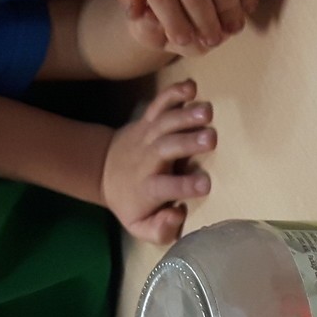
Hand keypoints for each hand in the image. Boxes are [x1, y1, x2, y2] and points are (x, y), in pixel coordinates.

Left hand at [100, 81, 214, 244]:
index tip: (206, 184)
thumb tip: (177, 215)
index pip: (165, 187)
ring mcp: (146, 137)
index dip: (184, 185)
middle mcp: (147, 161)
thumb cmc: (132, 203)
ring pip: (164, 123)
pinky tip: (192, 86)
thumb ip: (160, 230)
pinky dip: (174, 93)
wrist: (104, 171)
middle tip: (212, 138)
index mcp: (147, 189)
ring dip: (186, 116)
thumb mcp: (140, 227)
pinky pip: (159, 104)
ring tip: (208, 112)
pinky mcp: (148, 121)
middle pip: (165, 148)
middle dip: (187, 142)